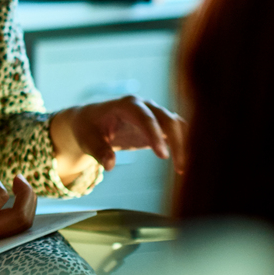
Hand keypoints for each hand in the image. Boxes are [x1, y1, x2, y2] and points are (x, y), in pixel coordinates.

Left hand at [51, 96, 186, 174]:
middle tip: (180, 168)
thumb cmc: (88, 129)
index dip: (155, 135)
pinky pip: (179, 132)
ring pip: (178, 125)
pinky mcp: (160, 124)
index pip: (145, 118)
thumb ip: (98, 150)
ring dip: (185, 144)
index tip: (163, 156)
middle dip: (177, 142)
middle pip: (168, 120)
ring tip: (184, 169)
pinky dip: (185, 144)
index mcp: (126, 105)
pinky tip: (186, 162)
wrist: (92, 120)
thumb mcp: (87, 139)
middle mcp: (145, 106)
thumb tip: (109, 165)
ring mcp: (155, 113)